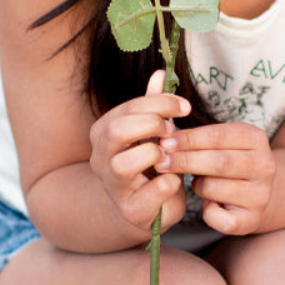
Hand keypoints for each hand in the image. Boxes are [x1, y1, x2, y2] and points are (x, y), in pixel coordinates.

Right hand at [88, 70, 189, 233]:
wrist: (147, 211)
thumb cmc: (150, 168)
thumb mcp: (153, 133)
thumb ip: (154, 107)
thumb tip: (161, 73)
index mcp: (104, 134)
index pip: (126, 109)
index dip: (159, 103)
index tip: (184, 107)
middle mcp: (100, 159)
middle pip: (117, 132)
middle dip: (151, 125)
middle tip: (172, 131)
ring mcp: (113, 187)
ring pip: (123, 164)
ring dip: (154, 156)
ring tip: (168, 158)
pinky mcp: (130, 211)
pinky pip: (149, 193)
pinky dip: (167, 184)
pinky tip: (173, 181)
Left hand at [155, 121, 275, 235]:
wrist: (258, 195)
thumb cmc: (229, 166)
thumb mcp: (221, 144)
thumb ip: (199, 140)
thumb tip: (165, 142)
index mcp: (256, 139)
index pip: (217, 135)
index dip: (188, 139)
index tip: (164, 143)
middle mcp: (264, 166)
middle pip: (218, 162)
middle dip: (185, 161)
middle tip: (160, 163)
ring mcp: (260, 194)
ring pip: (214, 188)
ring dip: (198, 187)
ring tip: (201, 185)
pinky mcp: (252, 219)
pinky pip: (218, 217)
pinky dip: (208, 212)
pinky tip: (210, 206)